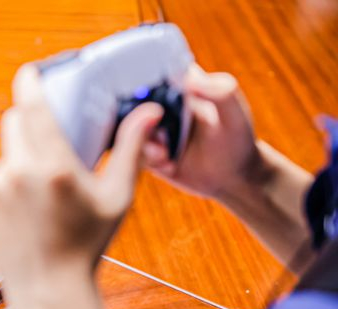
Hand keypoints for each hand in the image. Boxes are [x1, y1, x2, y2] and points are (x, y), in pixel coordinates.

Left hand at [0, 65, 162, 308]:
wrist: (50, 290)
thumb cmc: (87, 247)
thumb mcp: (117, 197)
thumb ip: (130, 149)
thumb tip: (149, 113)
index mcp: (54, 166)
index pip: (33, 106)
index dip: (30, 81)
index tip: (32, 72)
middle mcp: (19, 172)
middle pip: (15, 121)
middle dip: (30, 120)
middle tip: (51, 136)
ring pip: (8, 151)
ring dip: (24, 155)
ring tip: (45, 186)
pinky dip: (12, 179)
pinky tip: (30, 205)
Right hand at [144, 66, 262, 198]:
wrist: (232, 178)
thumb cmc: (237, 141)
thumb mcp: (235, 115)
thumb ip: (221, 93)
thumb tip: (190, 79)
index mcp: (181, 84)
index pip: (152, 71)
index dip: (142, 81)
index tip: (148, 100)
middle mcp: (161, 102)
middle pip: (133, 100)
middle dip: (138, 119)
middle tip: (159, 136)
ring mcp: (151, 126)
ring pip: (129, 127)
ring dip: (143, 142)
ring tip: (165, 155)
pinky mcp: (145, 149)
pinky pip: (131, 150)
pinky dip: (146, 158)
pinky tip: (169, 165)